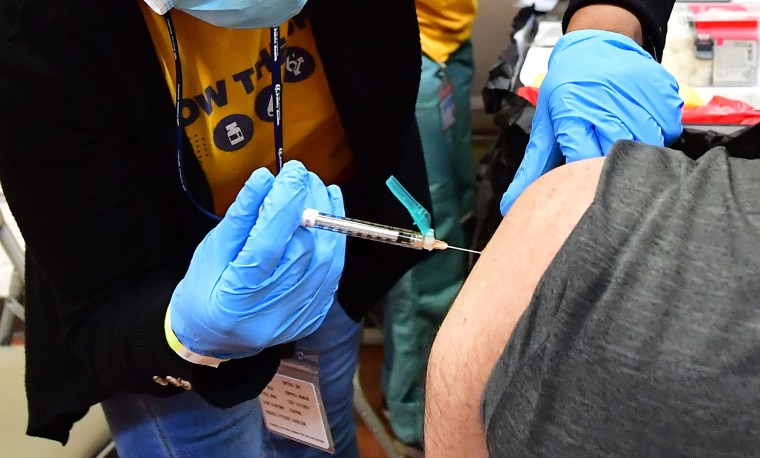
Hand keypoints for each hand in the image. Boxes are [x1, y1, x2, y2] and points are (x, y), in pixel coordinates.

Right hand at [169, 160, 345, 359]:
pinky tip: (330, 215)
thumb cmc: (204, 292)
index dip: (285, 204)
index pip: (268, 244)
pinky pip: (333, 273)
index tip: (292, 172)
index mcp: (235, 298)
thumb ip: (241, 216)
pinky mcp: (312, 316)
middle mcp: (270, 314)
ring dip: (328, 219)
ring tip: (319, 190)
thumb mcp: (211, 250)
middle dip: (309, 205)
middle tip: (303, 176)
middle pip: (304, 251)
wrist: (213, 338)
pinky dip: (333, 240)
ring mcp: (295, 318)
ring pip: (327, 261)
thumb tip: (264, 179)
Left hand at [500, 29, 682, 214]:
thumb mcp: (546, 125)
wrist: (597, 43)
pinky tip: (642, 122)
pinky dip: (660, 133)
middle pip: (619, 156)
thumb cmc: (567, 89)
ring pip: (649, 145)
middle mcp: (607, 106)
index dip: (586, 178)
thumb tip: (511, 205)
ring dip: (639, 151)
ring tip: (623, 137)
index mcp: (573, 114)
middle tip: (608, 166)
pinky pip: (670, 129)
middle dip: (614, 168)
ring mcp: (639, 98)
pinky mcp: (663, 92)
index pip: (584, 163)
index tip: (586, 185)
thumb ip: (533, 168)